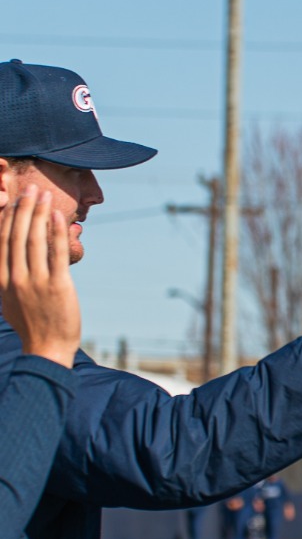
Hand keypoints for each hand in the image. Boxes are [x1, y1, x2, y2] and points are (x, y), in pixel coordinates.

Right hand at [0, 189, 80, 366]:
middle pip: (17, 236)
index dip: (7, 218)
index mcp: (3, 281)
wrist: (47, 351)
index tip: (13, 200)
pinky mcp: (57, 287)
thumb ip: (8, 280)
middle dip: (23, 208)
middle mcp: (16, 279)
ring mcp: (36, 282)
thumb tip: (9, 261)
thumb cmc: (33, 326)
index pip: (2, 242)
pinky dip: (56, 233)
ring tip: (44, 195)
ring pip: (35, 240)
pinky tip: (58, 217)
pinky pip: (55, 254)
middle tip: (30, 188)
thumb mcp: (10, 301)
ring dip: (39, 214)